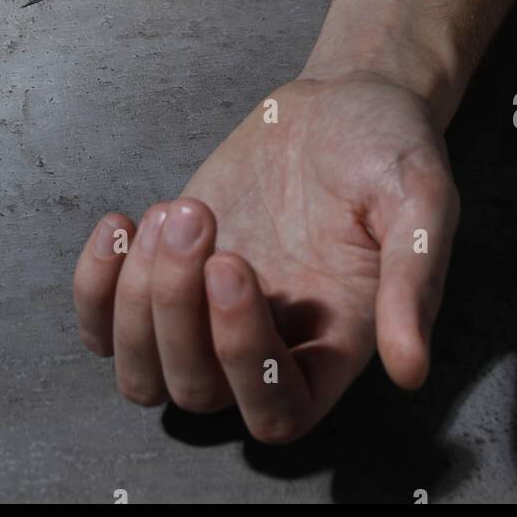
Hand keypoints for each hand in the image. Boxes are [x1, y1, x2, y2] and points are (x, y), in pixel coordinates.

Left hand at [73, 76, 458, 442]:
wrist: (342, 105)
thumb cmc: (389, 150)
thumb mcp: (421, 197)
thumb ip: (415, 277)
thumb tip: (409, 367)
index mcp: (335, 346)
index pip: (277, 411)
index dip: (243, 359)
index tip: (234, 266)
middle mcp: (268, 346)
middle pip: (197, 392)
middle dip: (178, 309)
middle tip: (197, 217)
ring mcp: (210, 317)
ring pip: (145, 372)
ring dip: (137, 301)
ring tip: (173, 213)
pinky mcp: (170, 278)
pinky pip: (105, 327)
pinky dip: (95, 288)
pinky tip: (121, 224)